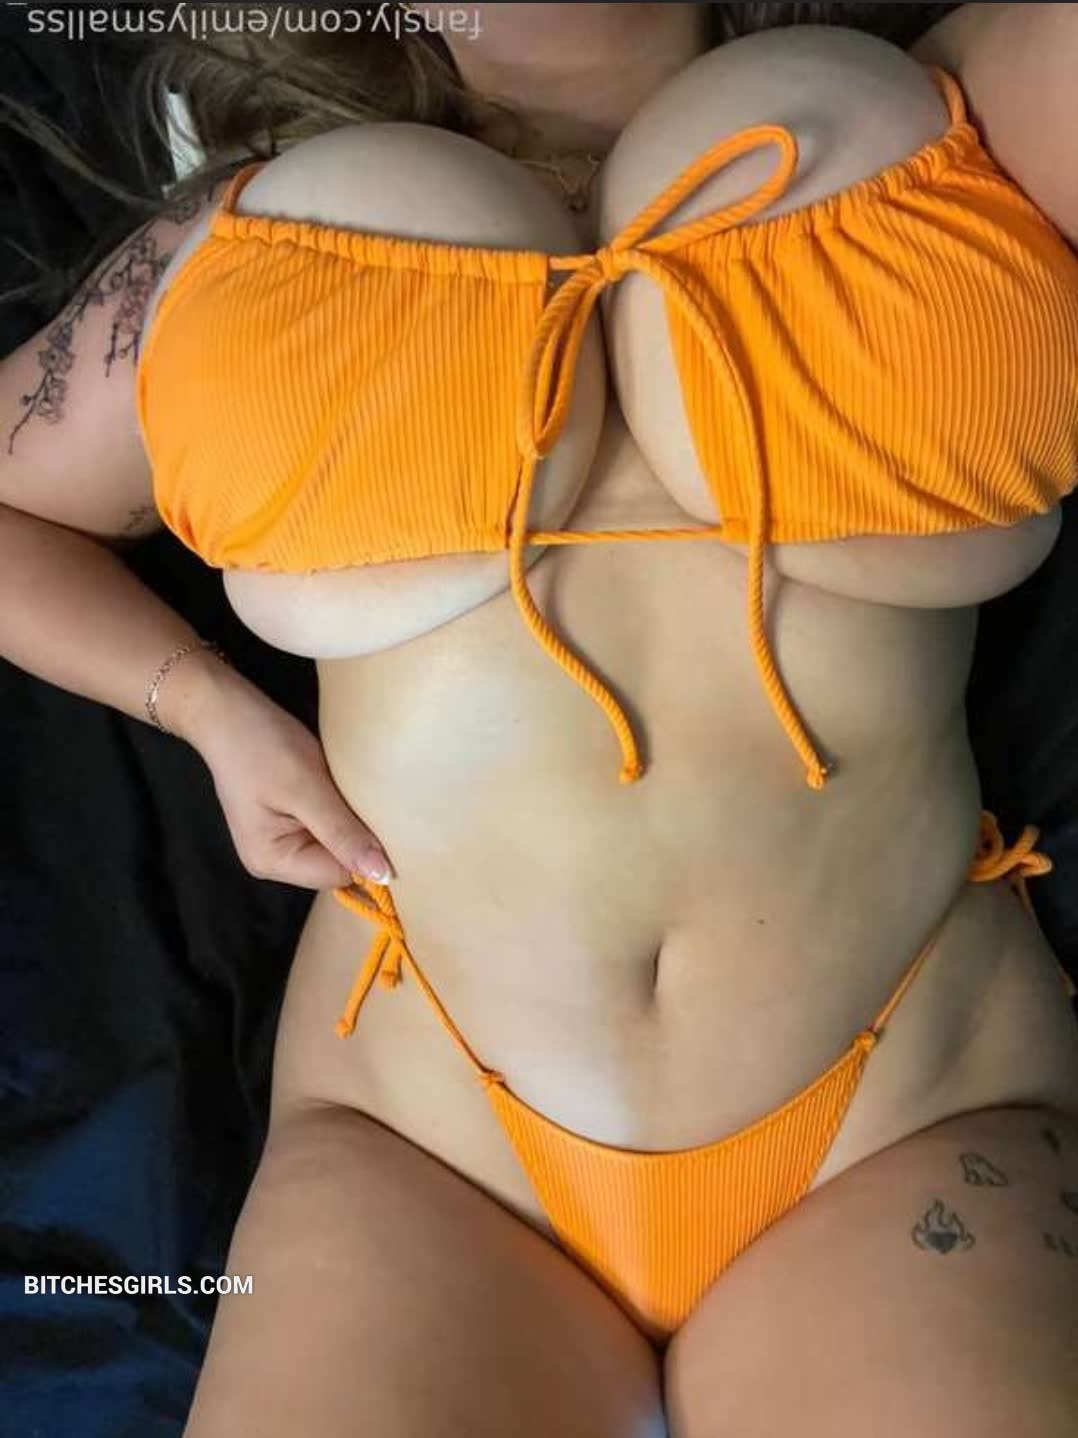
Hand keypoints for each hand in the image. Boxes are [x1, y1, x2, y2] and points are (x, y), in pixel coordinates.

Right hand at [180, 663, 393, 889]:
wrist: (227, 710)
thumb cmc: (263, 747)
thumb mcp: (307, 789)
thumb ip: (343, 833)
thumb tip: (383, 876)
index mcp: (273, 862)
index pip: (339, 874)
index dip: (364, 851)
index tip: (383, 819)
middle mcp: (274, 860)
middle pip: (336, 862)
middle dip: (353, 833)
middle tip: (361, 797)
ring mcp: (278, 839)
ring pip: (334, 842)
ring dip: (346, 818)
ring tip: (347, 789)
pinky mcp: (286, 818)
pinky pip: (324, 824)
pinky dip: (336, 807)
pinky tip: (336, 786)